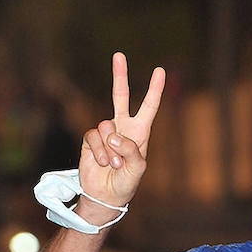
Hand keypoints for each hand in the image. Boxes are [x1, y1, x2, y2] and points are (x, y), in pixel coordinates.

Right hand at [78, 52, 164, 211]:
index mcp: (140, 132)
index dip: (155, 90)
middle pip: (120, 96)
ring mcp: (106, 133)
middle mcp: (123, 128)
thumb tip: (114, 134)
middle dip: (120, 75)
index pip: (149, 107)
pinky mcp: (91, 139)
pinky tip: (102, 163)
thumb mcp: (137, 169)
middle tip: (119, 55)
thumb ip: (131, 149)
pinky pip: (93, 136)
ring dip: (110, 148)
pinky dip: (98, 151)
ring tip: (114, 164)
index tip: (160, 71)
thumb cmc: (126, 183)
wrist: (105, 195)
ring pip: (106, 125)